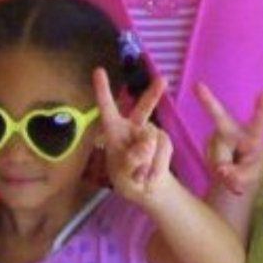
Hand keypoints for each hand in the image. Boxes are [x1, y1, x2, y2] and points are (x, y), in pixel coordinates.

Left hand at [93, 68, 171, 204]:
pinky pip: (164, 148)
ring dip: (149, 160)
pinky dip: (158, 165)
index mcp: (114, 131)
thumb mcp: (123, 173)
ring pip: (153, 138)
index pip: (107, 109)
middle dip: (153, 94)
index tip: (98, 70)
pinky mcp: (164, 141)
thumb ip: (132, 159)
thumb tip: (148, 142)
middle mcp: (133, 127)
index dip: (103, 90)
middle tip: (163, 81)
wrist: (148, 191)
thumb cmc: (127, 179)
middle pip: (143, 107)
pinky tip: (151, 176)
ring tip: (143, 177)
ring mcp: (150, 133)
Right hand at [195, 83, 262, 196]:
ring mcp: (218, 137)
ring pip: (217, 158)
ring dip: (224, 170)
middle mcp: (233, 131)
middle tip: (197, 86)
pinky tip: (224, 170)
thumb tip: (221, 170)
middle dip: (207, 100)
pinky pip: (211, 162)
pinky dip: (217, 172)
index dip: (261, 109)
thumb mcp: (250, 176)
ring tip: (233, 171)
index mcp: (252, 135)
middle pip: (219, 116)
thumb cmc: (250, 168)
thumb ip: (239, 175)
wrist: (236, 174)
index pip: (258, 122)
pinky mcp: (209, 144)